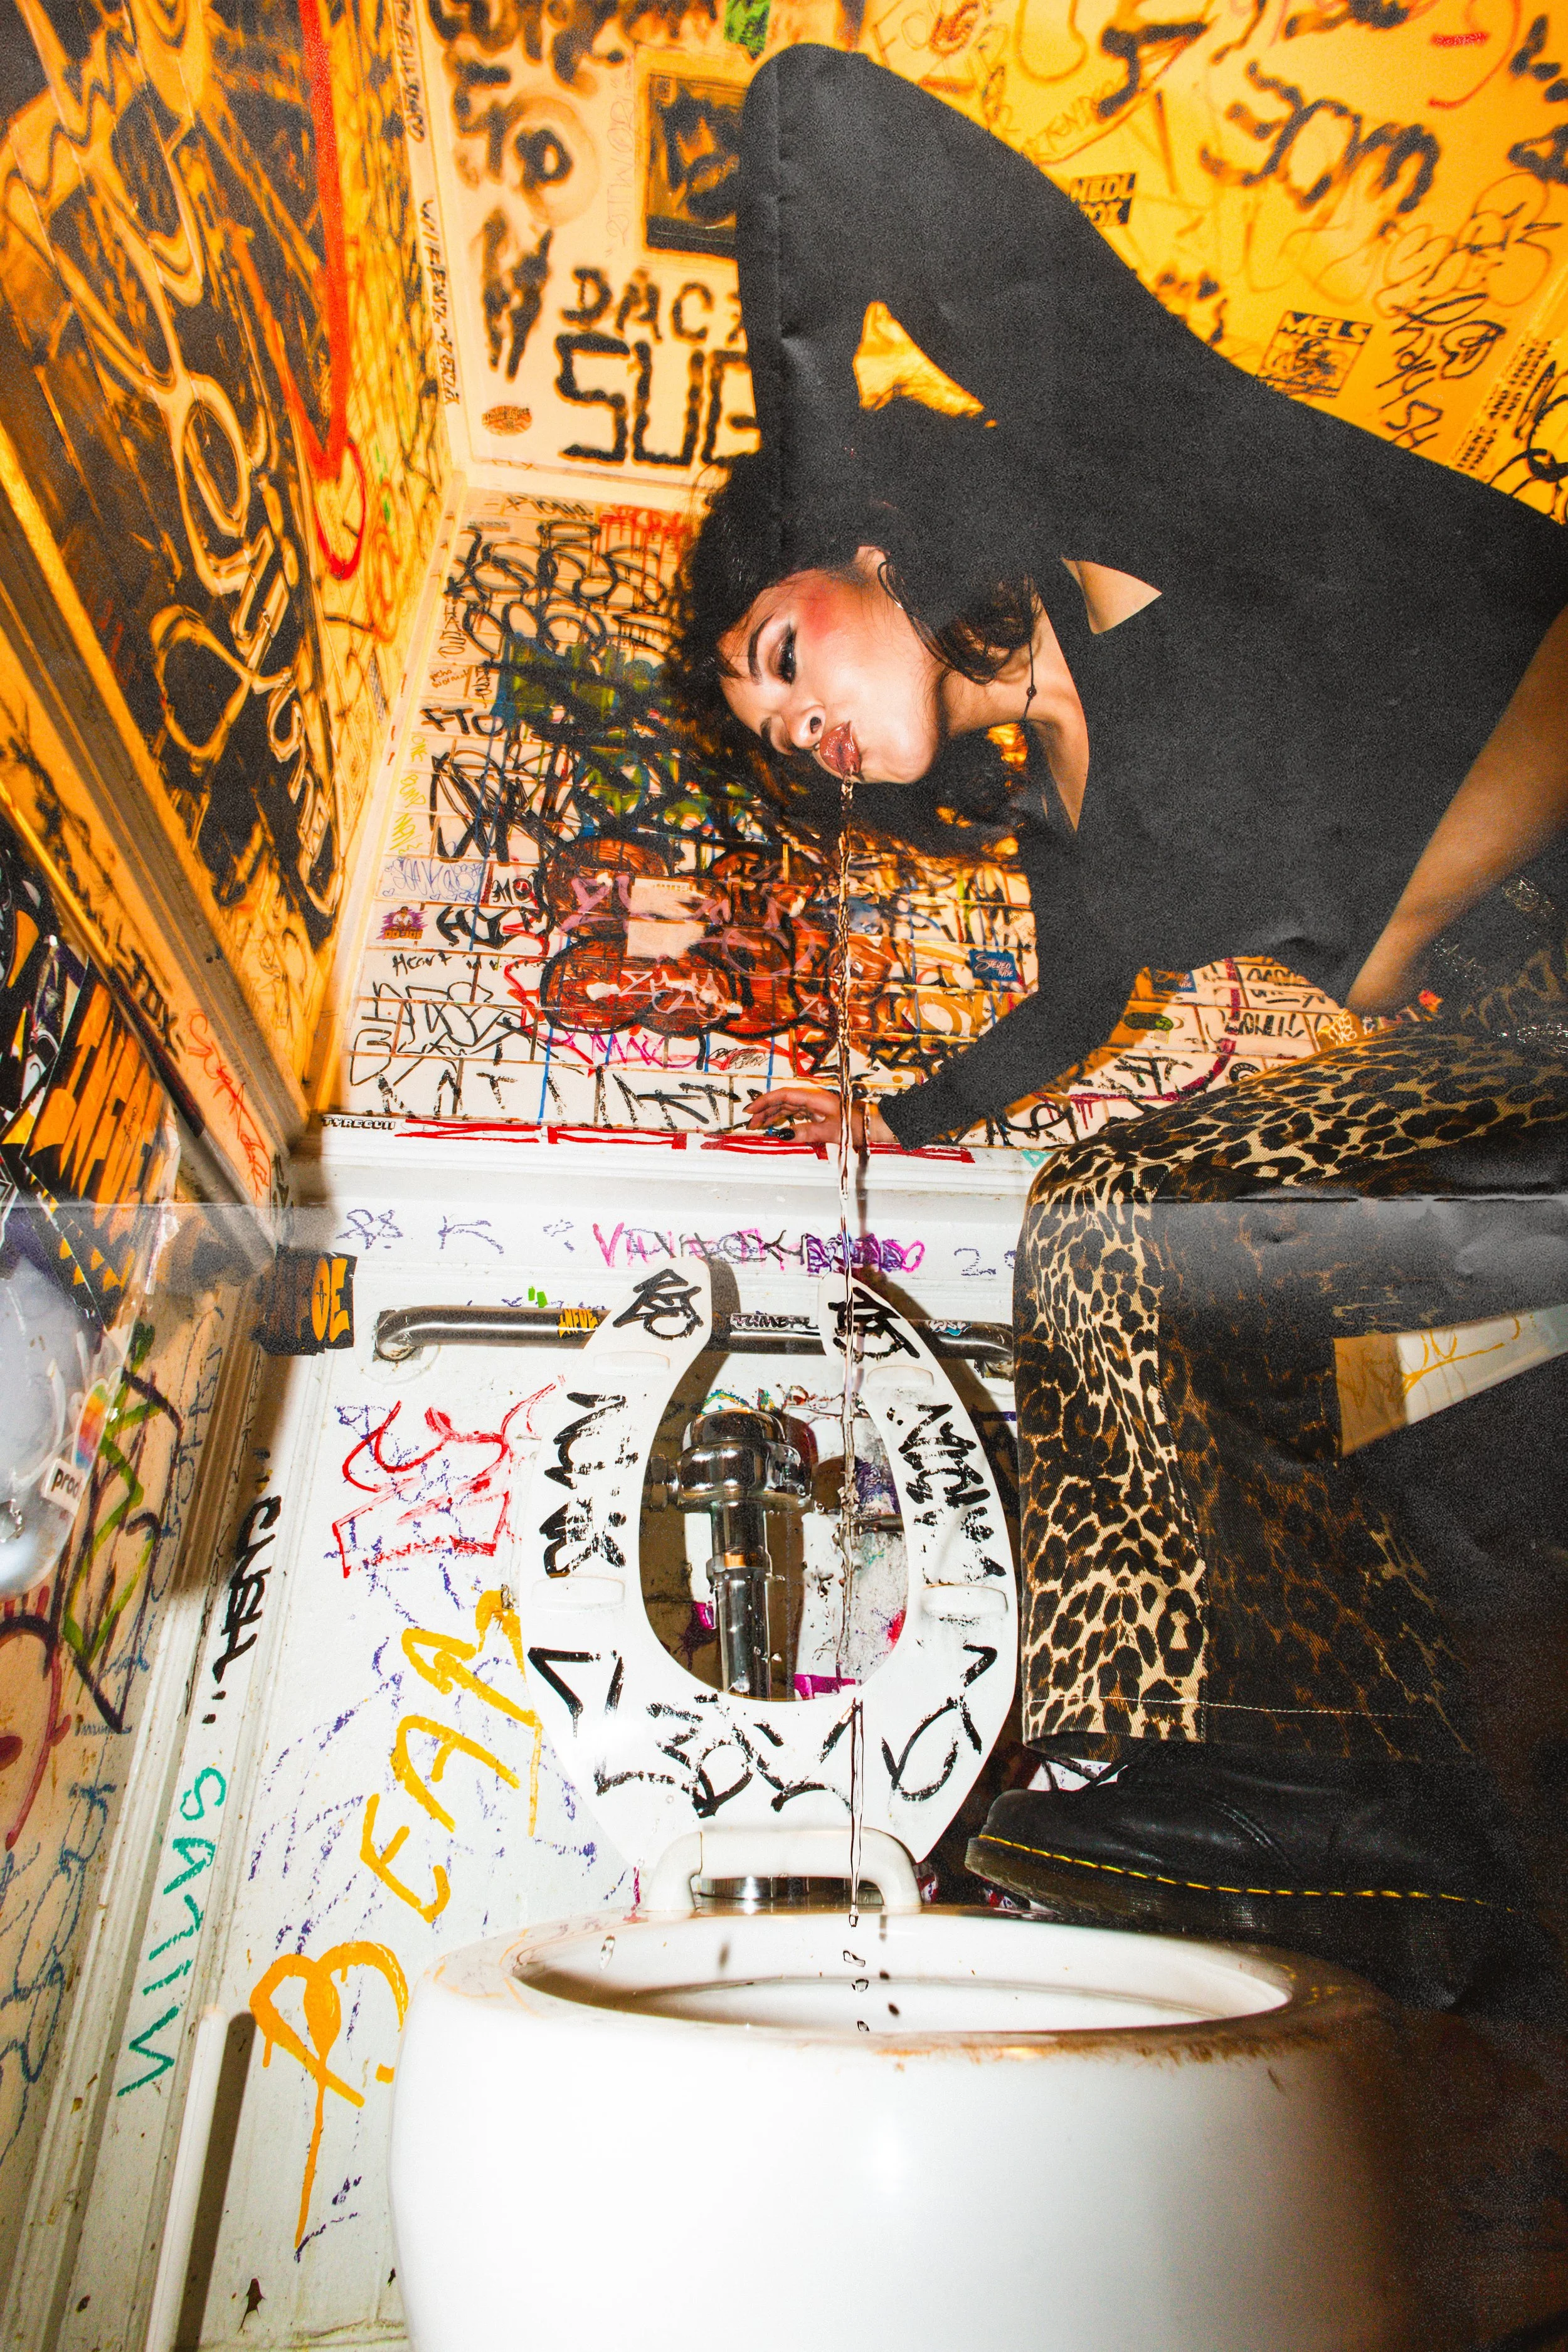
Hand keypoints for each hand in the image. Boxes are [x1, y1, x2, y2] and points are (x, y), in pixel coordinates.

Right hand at [742, 1085, 898, 1149]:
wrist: (872, 1124)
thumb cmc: (856, 1125)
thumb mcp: (830, 1132)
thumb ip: (806, 1133)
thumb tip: (784, 1136)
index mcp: (814, 1097)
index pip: (783, 1096)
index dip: (764, 1101)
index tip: (751, 1110)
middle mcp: (812, 1098)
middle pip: (782, 1100)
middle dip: (764, 1110)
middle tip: (750, 1122)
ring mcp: (814, 1104)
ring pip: (787, 1107)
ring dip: (772, 1114)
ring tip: (759, 1125)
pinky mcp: (817, 1112)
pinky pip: (794, 1112)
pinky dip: (782, 1118)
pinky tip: (776, 1125)